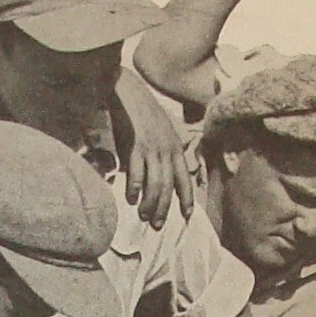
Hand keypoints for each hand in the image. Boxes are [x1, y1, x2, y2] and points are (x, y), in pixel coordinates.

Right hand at [115, 72, 195, 227]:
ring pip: (156, 184)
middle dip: (165, 208)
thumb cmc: (141, 113)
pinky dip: (135, 189)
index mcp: (175, 147)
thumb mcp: (159, 132)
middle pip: (169, 186)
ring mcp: (152, 148)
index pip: (184, 177)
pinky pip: (137, 173)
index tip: (187, 214)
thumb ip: (160, 153)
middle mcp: (167, 149)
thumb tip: (154, 174)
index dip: (187, 197)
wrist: (128, 92)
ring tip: (144, 216)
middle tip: (159, 225)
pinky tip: (131, 198)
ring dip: (150, 204)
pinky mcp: (136, 146)